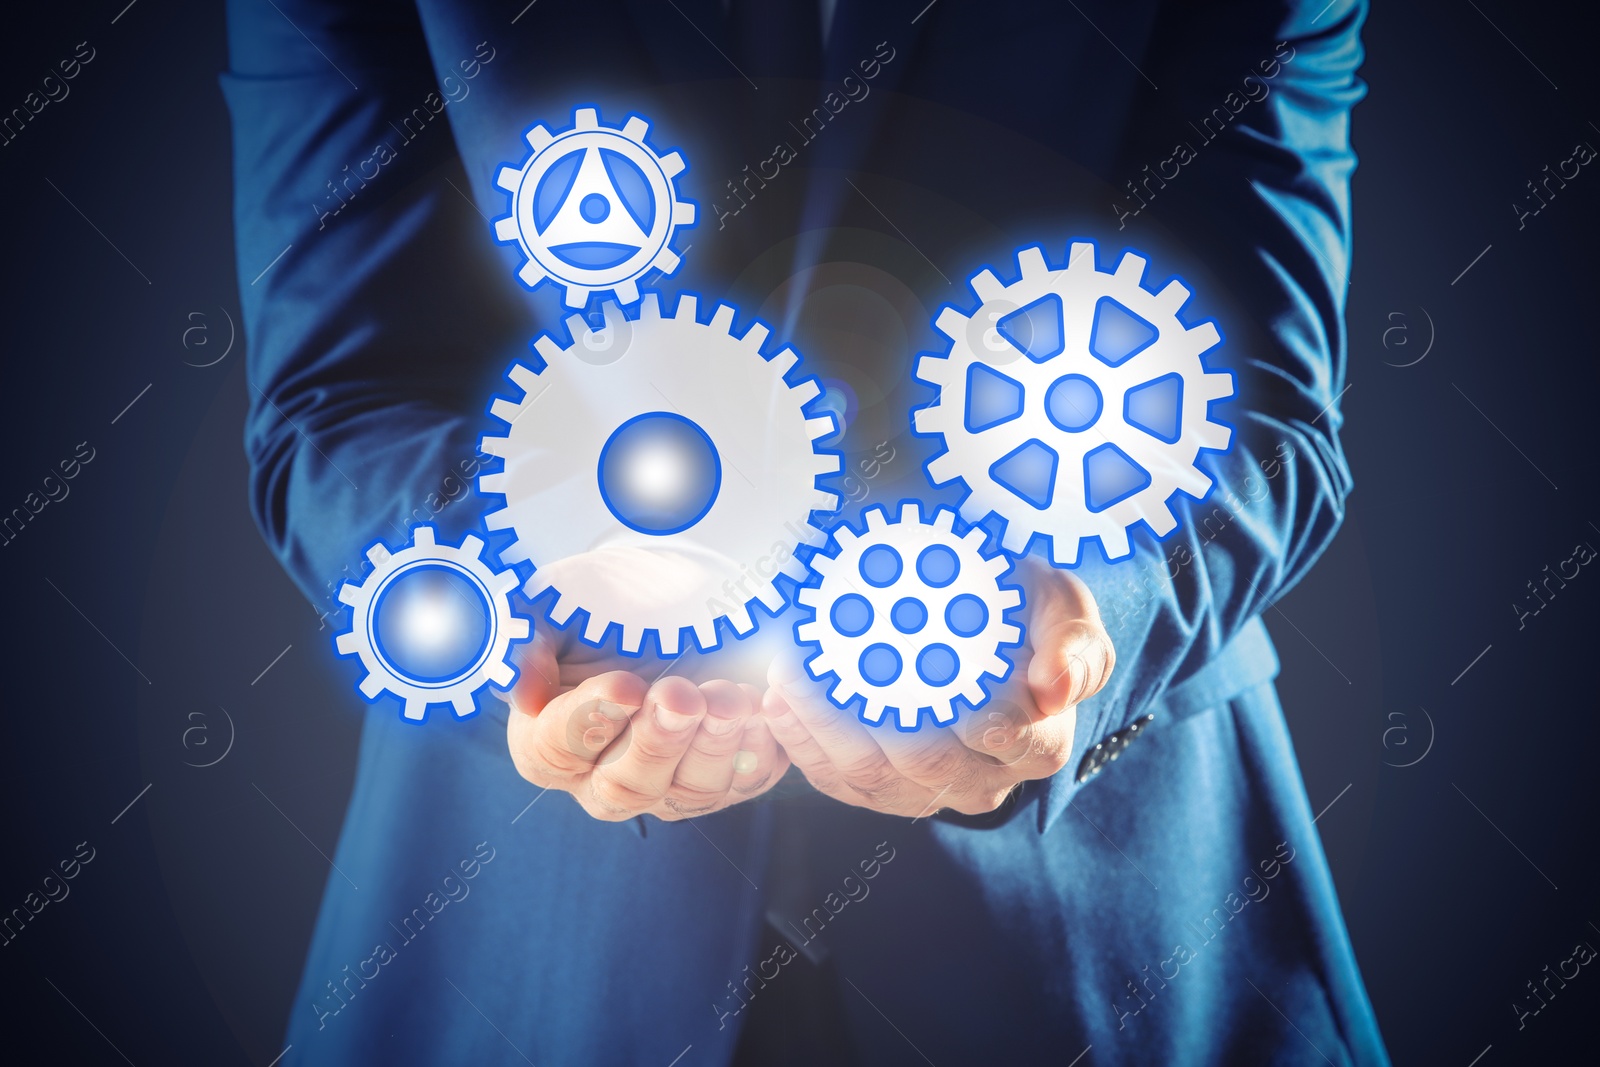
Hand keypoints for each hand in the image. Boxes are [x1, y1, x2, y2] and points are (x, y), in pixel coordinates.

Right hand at [504, 624, 789, 820]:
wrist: (673, 596)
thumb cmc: (607, 601)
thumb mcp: (558, 603)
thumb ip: (530, 640)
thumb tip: (524, 692)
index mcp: (547, 741)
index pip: (557, 749)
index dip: (591, 721)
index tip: (625, 686)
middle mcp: (603, 778)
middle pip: (625, 788)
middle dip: (658, 741)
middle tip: (682, 695)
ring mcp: (669, 786)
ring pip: (688, 793)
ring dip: (713, 746)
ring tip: (729, 698)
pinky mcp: (727, 779)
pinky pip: (744, 782)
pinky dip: (757, 751)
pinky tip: (761, 710)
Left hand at [761, 558, 1114, 817]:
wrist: (987, 635)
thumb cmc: (1023, 616)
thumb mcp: (1064, 607)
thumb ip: (1074, 642)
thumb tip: (1056, 687)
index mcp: (1039, 740)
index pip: (1005, 736)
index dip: (960, 712)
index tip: (918, 672)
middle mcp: (986, 780)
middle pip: (925, 762)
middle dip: (866, 716)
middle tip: (819, 662)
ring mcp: (931, 793)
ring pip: (872, 777)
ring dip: (821, 727)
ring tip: (788, 676)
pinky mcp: (884, 792)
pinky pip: (839, 782)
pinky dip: (803, 743)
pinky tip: (779, 704)